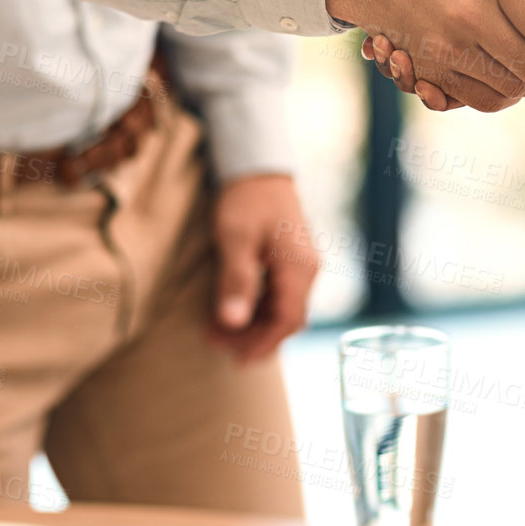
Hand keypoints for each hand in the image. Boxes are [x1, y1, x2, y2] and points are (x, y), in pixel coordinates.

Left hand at [210, 174, 318, 362]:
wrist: (258, 166)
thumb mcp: (234, 238)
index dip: (262, 343)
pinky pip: (280, 295)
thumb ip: (236, 280)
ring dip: (254, 325)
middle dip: (254, 338)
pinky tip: (234, 309)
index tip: (236, 358)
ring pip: (283, 309)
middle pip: (287, 319)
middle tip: (217, 343)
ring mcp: (302, 265)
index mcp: (299, 268)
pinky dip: (258, 309)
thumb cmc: (246, 199)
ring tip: (218, 330)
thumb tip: (234, 322)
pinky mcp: (292, 261)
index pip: (288, 320)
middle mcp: (307, 270)